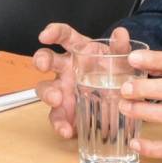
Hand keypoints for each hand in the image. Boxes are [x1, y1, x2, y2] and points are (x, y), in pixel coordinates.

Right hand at [33, 24, 132, 138]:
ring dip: (47, 92)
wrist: (119, 97)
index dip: (53, 32)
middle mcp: (65, 68)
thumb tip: (121, 33)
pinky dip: (59, 124)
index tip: (45, 35)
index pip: (64, 35)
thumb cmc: (114, 71)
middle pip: (46, 59)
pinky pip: (56, 117)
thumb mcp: (120, 60)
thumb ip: (120, 48)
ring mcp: (62, 89)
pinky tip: (66, 130)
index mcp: (79, 50)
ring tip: (57, 99)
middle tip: (43, 66)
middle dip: (41, 60)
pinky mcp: (64, 111)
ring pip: (44, 88)